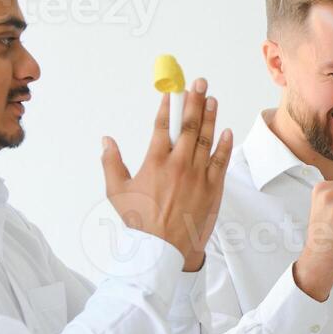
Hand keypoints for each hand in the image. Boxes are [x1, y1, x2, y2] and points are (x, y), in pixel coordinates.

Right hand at [101, 78, 232, 271]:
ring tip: (212, 99)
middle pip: (189, 125)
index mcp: (155, 162)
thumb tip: (106, 140)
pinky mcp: (212, 188)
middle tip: (198, 83)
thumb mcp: (116, 191)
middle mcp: (178, 164)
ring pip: (207, 139)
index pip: (163, 125)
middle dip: (194, 101)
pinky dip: (224, 145)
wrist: (163, 250)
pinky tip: (226, 131)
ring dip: (210, 116)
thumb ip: (110, 162)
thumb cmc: (139, 222)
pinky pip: (221, 161)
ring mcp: (198, 175)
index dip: (168, 105)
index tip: (172, 90)